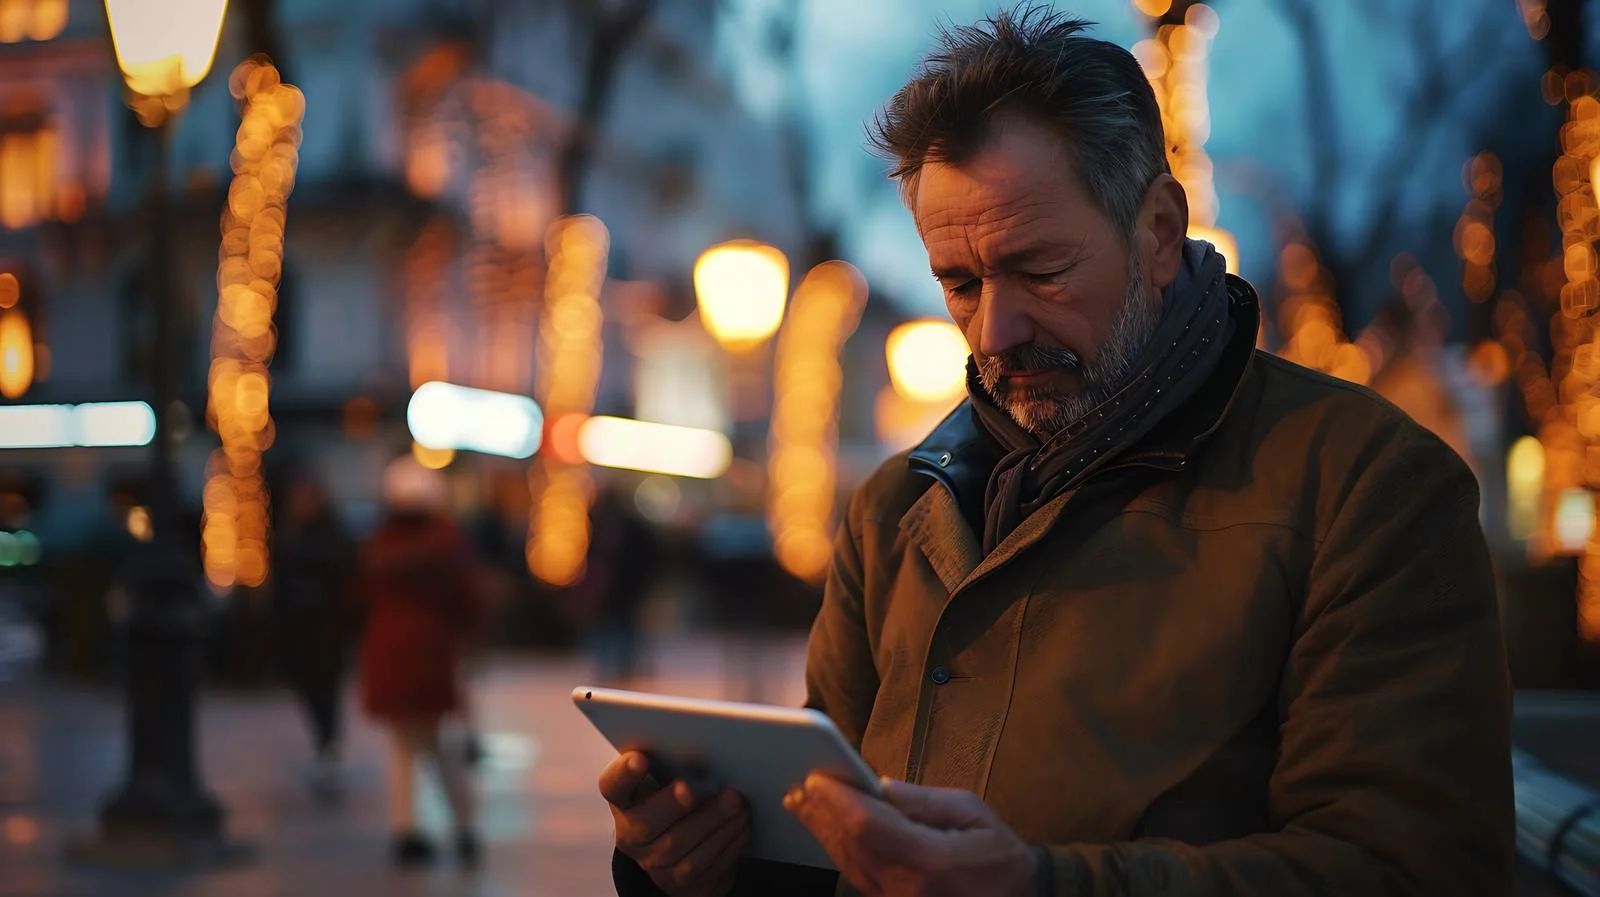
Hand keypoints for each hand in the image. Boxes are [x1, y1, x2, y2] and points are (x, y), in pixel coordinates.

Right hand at [600, 750, 749, 895]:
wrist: (686, 845)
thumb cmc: (679, 798)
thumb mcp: (670, 778)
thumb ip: (676, 764)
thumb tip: (706, 746)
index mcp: (625, 800)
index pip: (613, 786)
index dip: (624, 774)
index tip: (641, 758)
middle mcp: (632, 834)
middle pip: (646, 824)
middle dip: (673, 805)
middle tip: (694, 789)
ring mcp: (653, 863)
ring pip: (679, 849)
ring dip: (712, 824)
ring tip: (736, 805)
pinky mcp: (677, 883)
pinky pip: (702, 868)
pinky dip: (726, 844)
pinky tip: (741, 826)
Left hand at [784, 775, 1037, 896]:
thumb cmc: (1001, 857)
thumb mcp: (972, 814)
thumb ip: (923, 801)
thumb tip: (879, 785)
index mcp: (930, 863)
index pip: (868, 827)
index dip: (837, 801)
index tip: (818, 777)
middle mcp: (907, 891)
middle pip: (851, 848)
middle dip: (822, 814)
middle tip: (799, 787)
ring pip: (850, 867)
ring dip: (825, 834)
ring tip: (804, 805)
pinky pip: (861, 880)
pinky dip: (842, 853)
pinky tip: (831, 834)